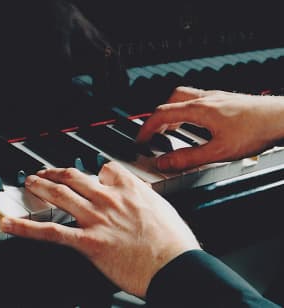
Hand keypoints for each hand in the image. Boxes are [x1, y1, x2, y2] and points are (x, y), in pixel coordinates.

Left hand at [0, 162, 200, 297]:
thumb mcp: (162, 207)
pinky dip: (28, 227)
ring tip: (30, 182)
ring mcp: (97, 219)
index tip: (90, 175)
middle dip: (58, 173)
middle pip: (76, 177)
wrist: (175, 264)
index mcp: (130, 188)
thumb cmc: (173, 239)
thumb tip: (138, 193)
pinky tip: (12, 224)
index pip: (105, 168)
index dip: (95, 171)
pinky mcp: (89, 242)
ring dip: (42, 187)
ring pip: (62, 196)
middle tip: (47, 172)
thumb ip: (144, 197)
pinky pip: (53, 232)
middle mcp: (110, 199)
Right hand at [136, 86, 283, 170]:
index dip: (147, 128)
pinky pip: (196, 102)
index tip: (140, 140)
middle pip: (170, 101)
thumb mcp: (219, 151)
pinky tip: (194, 124)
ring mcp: (215, 98)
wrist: (281, 117)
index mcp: (199, 109)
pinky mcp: (224, 101)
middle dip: (158, 118)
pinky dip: (187, 113)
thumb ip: (188, 158)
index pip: (162, 114)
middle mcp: (205, 99)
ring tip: (170, 130)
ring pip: (183, 99)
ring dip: (172, 113)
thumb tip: (165, 162)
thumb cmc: (255, 130)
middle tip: (154, 133)